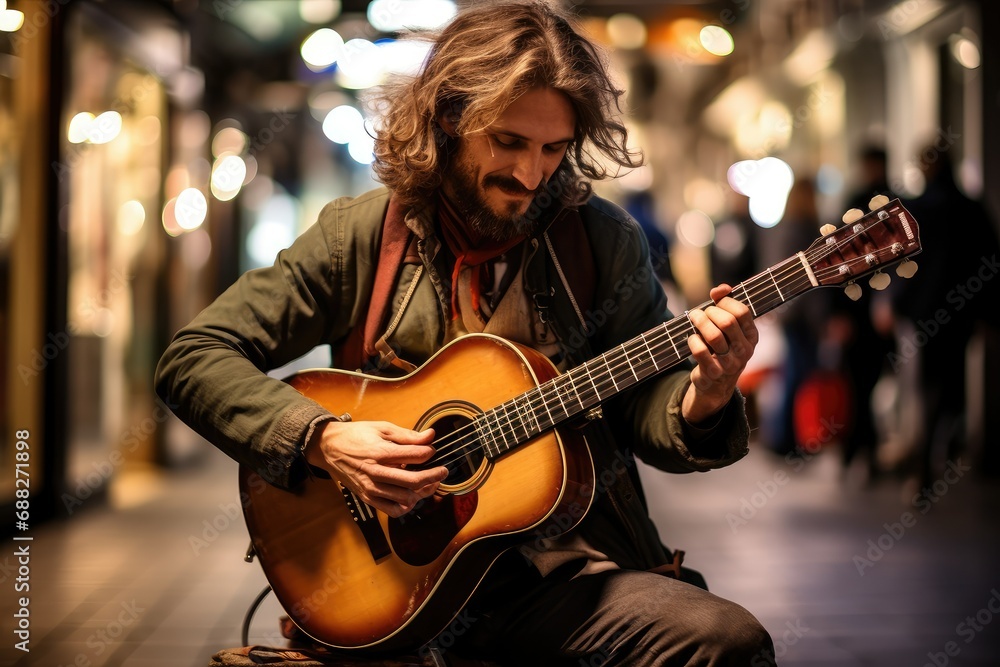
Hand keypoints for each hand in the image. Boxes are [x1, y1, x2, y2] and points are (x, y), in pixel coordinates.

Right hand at [305, 420, 447, 517]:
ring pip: (406, 498)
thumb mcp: (382, 428)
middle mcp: (376, 472)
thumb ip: (408, 435)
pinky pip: (392, 510)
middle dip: (434, 476)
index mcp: (381, 452)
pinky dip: (406, 506)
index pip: (415, 455)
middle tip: (443, 471)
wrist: (329, 448)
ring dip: (423, 492)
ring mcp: (371, 488)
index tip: (433, 450)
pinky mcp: (368, 498)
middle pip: (414, 481)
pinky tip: (411, 496)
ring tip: (429, 483)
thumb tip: (431, 436)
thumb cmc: (356, 436)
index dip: (430, 452)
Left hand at [682, 284, 758, 423]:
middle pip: (727, 322)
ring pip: (713, 335)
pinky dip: (692, 340)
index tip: (715, 301)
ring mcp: (730, 364)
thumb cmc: (721, 347)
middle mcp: (744, 351)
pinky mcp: (713, 373)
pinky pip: (699, 351)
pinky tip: (692, 338)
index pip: (742, 312)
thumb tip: (721, 289)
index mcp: (751, 337)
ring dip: (699, 323)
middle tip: (700, 313)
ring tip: (693, 319)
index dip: (725, 301)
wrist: (715, 383)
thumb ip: (725, 304)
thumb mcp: (728, 328)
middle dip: (709, 312)